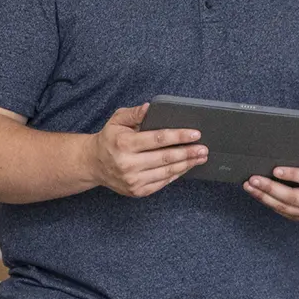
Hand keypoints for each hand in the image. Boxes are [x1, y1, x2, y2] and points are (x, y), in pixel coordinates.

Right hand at [90, 103, 207, 197]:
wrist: (94, 164)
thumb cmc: (109, 139)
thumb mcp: (117, 120)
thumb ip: (134, 113)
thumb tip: (150, 107)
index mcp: (124, 144)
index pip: (157, 139)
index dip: (179, 136)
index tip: (195, 134)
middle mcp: (128, 164)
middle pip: (165, 158)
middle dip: (188, 153)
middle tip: (204, 149)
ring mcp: (132, 180)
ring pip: (166, 172)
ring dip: (186, 165)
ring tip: (200, 157)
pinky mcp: (137, 191)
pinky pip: (162, 182)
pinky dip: (176, 174)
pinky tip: (186, 167)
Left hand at [243, 150, 298, 221]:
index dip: (294, 175)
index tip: (276, 170)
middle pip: (294, 197)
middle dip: (272, 188)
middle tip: (255, 179)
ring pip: (284, 207)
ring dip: (264, 197)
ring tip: (249, 186)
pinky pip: (281, 211)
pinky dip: (266, 202)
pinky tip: (255, 193)